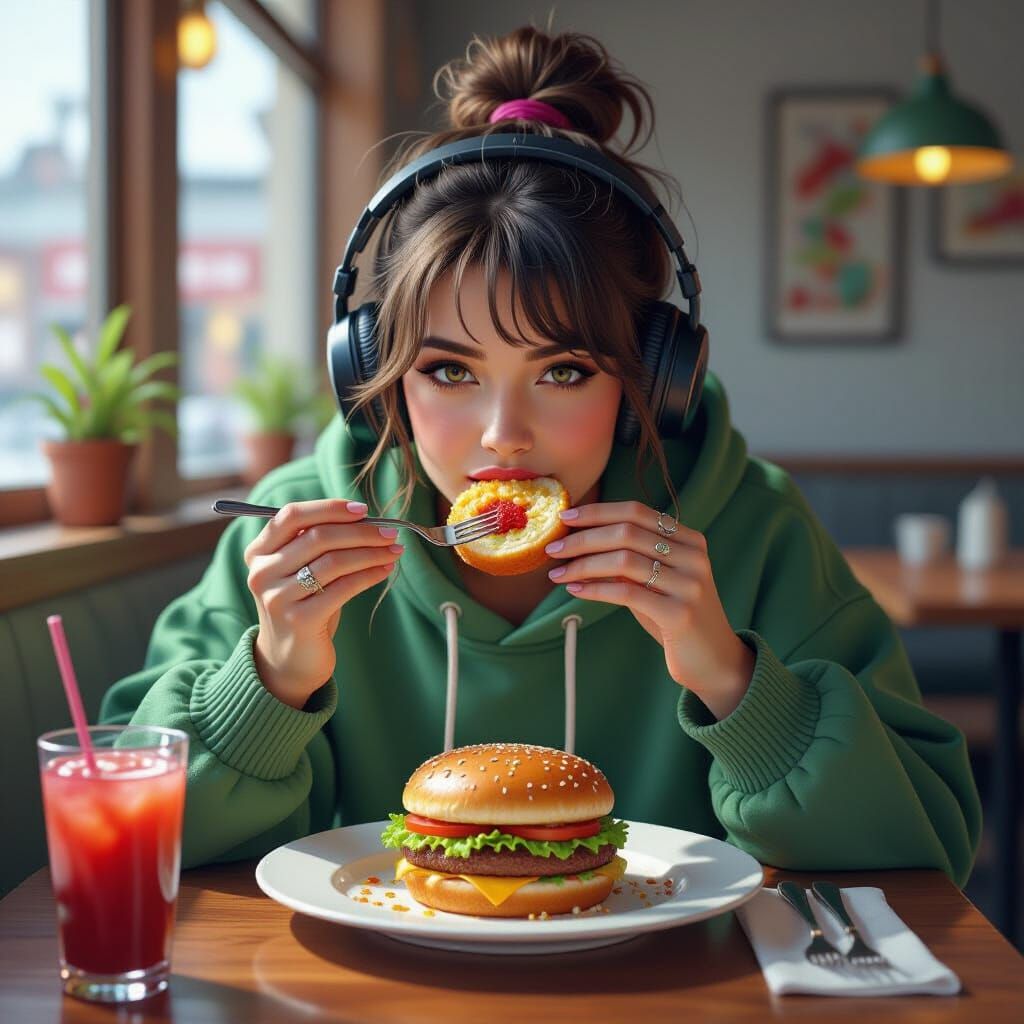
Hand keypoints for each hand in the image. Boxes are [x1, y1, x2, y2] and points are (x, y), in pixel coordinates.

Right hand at [243, 499, 403, 707]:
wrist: (288, 659)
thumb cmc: (303, 604)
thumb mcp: (300, 569)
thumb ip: (317, 542)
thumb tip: (365, 519)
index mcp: (258, 552)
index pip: (291, 515)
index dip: (329, 508)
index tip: (362, 510)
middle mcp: (262, 572)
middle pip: (318, 536)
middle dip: (361, 532)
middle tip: (391, 532)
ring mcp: (278, 597)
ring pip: (334, 561)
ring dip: (371, 552)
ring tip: (394, 550)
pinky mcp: (300, 620)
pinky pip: (343, 588)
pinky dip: (370, 575)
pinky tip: (385, 570)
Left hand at [545, 501, 754, 718]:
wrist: (715, 662)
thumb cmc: (676, 619)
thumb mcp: (655, 582)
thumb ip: (628, 560)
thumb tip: (577, 542)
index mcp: (689, 540)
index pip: (636, 512)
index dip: (598, 512)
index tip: (565, 518)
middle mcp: (693, 556)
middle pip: (627, 532)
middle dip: (583, 538)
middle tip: (553, 548)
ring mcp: (689, 584)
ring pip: (624, 560)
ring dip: (583, 564)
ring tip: (558, 572)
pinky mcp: (680, 613)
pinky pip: (627, 592)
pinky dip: (595, 589)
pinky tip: (575, 590)